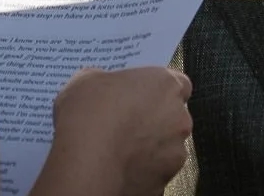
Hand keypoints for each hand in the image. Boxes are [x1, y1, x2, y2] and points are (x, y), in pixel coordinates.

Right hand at [31, 67, 192, 195]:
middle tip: (123, 121)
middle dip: (154, 118)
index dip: (158, 89)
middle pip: (173, 116)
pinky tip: (117, 167)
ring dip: (149, 146)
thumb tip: (106, 89)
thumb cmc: (87, 115)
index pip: (178, 83)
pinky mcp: (164, 183)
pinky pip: (154, 171)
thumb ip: (108, 81)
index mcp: (165, 85)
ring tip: (117, 148)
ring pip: (166, 147)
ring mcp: (174, 154)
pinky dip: (141, 169)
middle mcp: (179, 119)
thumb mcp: (87, 80)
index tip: (139, 94)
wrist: (84, 166)